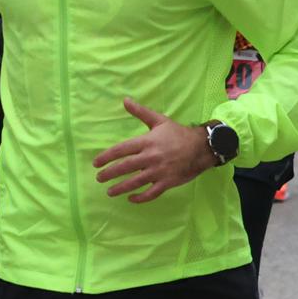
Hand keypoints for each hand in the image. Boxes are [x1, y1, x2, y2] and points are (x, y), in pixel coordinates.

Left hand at [93, 97, 216, 201]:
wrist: (202, 147)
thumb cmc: (178, 133)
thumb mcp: (159, 120)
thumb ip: (140, 112)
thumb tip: (124, 100)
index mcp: (147, 141)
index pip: (121, 150)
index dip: (106, 157)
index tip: (96, 163)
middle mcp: (151, 157)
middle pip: (125, 167)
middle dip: (109, 174)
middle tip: (99, 178)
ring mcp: (159, 171)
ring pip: (135, 182)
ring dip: (120, 188)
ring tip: (109, 192)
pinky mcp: (167, 182)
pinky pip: (151, 193)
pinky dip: (140, 198)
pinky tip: (131, 198)